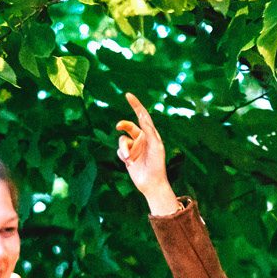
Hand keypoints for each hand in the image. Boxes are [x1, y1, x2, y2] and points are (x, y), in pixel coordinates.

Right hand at [115, 93, 180, 213]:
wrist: (151, 182)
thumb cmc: (157, 164)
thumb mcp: (155, 145)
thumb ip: (149, 130)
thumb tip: (142, 115)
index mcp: (150, 134)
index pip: (142, 116)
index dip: (135, 105)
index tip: (128, 95)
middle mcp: (141, 139)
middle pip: (128, 126)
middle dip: (123, 126)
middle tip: (119, 126)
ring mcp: (134, 148)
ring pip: (122, 140)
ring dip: (124, 149)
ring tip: (128, 159)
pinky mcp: (127, 157)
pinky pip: (120, 151)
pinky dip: (123, 155)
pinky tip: (129, 163)